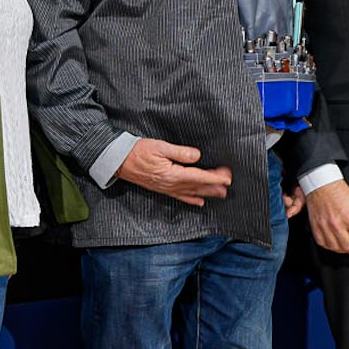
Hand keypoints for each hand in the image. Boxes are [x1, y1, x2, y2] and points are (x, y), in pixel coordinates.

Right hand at [115, 138, 230, 206]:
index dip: (214, 178)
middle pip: (198, 186)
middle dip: (214, 185)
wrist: (120, 162)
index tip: (227, 177)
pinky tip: (200, 202)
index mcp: (172, 174)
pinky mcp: (162, 189)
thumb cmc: (138, 151)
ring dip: (207, 193)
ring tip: (221, 194)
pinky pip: (180, 197)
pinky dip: (191, 200)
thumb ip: (179, 152)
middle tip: (229, 184)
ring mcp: (167, 188)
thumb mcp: (159, 146)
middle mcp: (171, 185)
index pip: (198, 176)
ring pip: (191, 193)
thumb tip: (196, 155)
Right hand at [305, 178, 348, 257]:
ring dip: (344, 250)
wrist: (321, 184)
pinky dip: (331, 246)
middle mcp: (336, 223)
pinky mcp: (315, 227)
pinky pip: (323, 244)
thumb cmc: (338, 192)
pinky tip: (336, 243)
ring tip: (348, 245)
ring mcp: (324, 226)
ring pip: (336, 248)